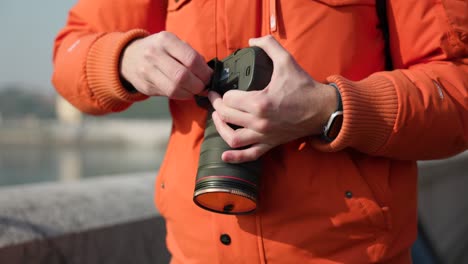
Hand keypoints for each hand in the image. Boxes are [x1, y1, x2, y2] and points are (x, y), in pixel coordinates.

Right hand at [120, 31, 212, 98]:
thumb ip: (191, 55)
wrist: (128, 57)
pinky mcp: (145, 86)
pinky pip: (168, 94)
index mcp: (165, 40)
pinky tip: (184, 91)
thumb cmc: (160, 50)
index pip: (191, 59)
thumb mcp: (173, 43)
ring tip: (195, 90)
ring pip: (175, 89)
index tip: (210, 76)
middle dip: (198, 85)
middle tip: (204, 86)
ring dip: (190, 92)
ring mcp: (147, 71)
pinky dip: (181, 95)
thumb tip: (209, 74)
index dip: (204, 72)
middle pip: (183, 76)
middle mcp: (154, 54)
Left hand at [208, 35, 337, 162]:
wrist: (322, 109)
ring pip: (233, 138)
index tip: (219, 88)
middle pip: (227, 116)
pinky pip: (249, 155)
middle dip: (217, 106)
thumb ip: (269, 46)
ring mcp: (264, 135)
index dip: (223, 92)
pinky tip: (225, 155)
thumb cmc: (304, 87)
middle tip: (216, 98)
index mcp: (260, 102)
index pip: (230, 99)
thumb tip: (252, 40)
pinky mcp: (269, 144)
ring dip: (221, 128)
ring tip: (219, 118)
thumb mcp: (287, 61)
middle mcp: (259, 122)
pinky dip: (235, 157)